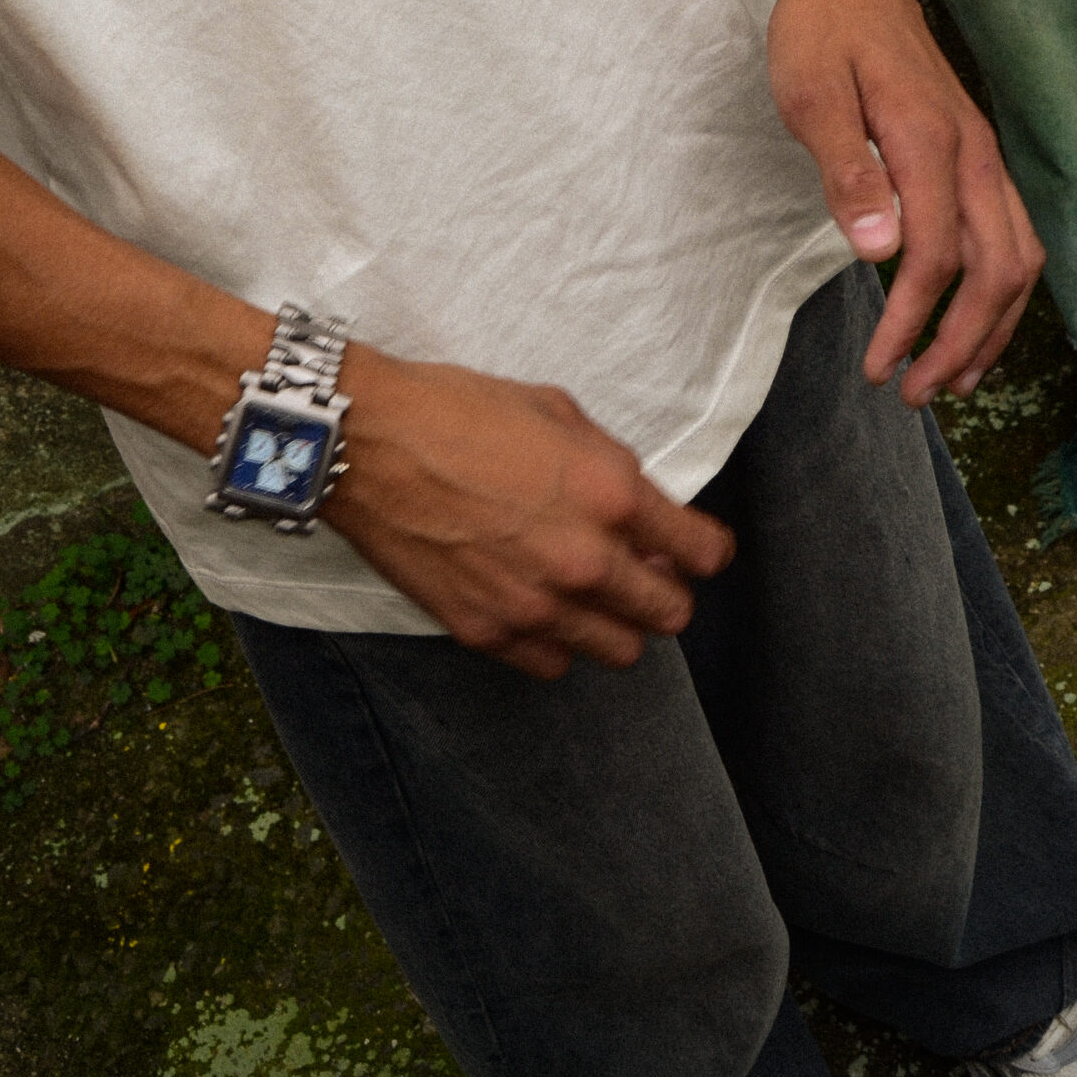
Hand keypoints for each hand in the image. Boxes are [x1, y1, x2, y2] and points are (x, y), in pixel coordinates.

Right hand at [324, 343, 733, 679]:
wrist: (369, 442)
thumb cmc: (459, 411)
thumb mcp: (558, 411)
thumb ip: (611, 465)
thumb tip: (639, 506)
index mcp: (612, 496)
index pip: (700, 553)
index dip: (706, 551)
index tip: (696, 550)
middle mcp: (584, 561)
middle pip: (668, 614)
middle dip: (666, 592)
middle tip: (644, 572)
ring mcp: (535, 606)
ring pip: (619, 652)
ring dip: (617, 624)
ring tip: (593, 594)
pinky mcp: (486, 632)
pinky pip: (552, 664)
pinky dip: (558, 643)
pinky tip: (543, 609)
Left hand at [765, 0, 1043, 410]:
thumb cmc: (821, 32)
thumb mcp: (811, 95)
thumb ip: (846, 171)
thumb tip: (879, 252)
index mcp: (932, 143)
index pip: (938, 259)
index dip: (913, 324)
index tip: (880, 369)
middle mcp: (974, 153)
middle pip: (999, 272)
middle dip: (964, 344)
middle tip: (917, 394)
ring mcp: (984, 153)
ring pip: (1020, 258)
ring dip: (993, 326)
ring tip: (952, 378)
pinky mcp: (978, 154)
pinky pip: (1012, 235)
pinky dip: (1000, 290)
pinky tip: (970, 320)